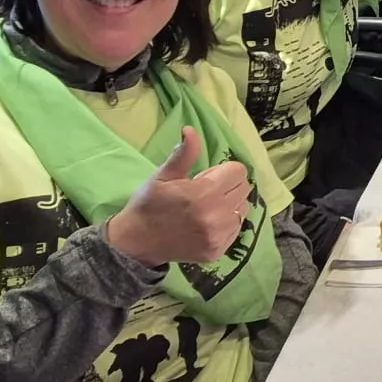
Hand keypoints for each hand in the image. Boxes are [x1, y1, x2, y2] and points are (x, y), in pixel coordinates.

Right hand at [105, 127, 251, 266]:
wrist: (136, 243)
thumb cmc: (149, 204)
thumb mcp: (163, 176)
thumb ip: (184, 154)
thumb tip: (191, 130)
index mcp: (204, 193)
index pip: (238, 171)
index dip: (223, 170)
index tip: (206, 177)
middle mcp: (216, 215)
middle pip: (244, 188)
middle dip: (229, 185)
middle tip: (206, 191)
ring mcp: (219, 236)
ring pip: (243, 208)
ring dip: (231, 204)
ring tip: (207, 208)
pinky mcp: (218, 250)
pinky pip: (237, 228)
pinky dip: (227, 223)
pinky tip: (207, 223)